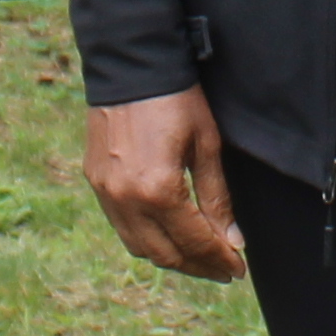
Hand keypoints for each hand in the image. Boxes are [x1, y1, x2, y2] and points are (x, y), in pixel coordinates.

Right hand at [84, 89, 247, 279]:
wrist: (131, 65)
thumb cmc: (176, 100)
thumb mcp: (207, 145)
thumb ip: (217, 198)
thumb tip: (232, 241)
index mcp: (158, 190)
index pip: (195, 242)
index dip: (220, 259)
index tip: (238, 269)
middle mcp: (127, 200)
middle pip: (166, 255)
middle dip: (198, 266)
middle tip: (223, 269)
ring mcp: (106, 194)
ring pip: (140, 247)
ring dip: (172, 258)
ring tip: (199, 257)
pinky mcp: (96, 183)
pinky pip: (122, 227)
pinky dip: (147, 239)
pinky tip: (168, 235)